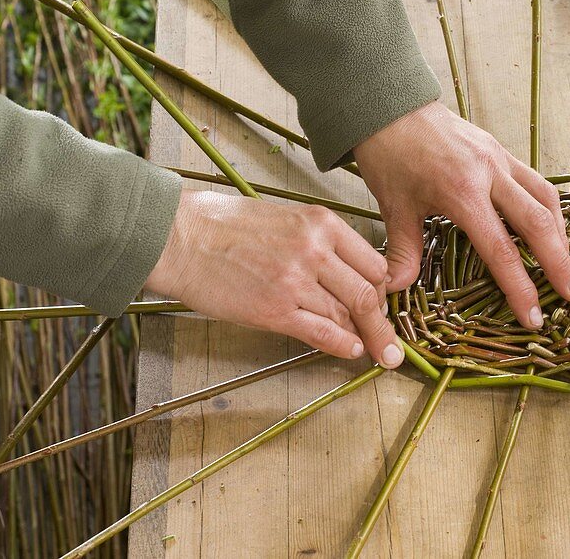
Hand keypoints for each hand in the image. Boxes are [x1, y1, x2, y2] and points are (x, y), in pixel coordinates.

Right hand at [145, 190, 403, 366]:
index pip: (372, 262)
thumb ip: (317, 242)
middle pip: (367, 292)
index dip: (381, 289)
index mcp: (320, 223)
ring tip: (372, 350)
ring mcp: (296, 282)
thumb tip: (343, 272)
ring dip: (364, 336)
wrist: (180, 238)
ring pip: (347, 315)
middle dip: (381, 321)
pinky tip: (351, 351)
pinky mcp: (275, 310)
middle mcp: (314, 250)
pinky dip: (343, 345)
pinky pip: (323, 333)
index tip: (381, 303)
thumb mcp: (284, 218)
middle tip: (389, 341)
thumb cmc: (224, 226)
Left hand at [353, 102, 569, 327]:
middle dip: (560, 263)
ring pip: (546, 199)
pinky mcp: (501, 150)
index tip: (533, 317)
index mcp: (462, 192)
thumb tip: (395, 289)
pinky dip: (549, 208)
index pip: (501, 250)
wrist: (390, 108)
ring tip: (568, 265)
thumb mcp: (393, 207)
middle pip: (538, 224)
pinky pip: (536, 181)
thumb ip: (402, 251)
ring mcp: (499, 158)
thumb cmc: (390, 156)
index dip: (520, 287)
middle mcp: (490, 174)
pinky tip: (550, 227)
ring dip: (561, 234)